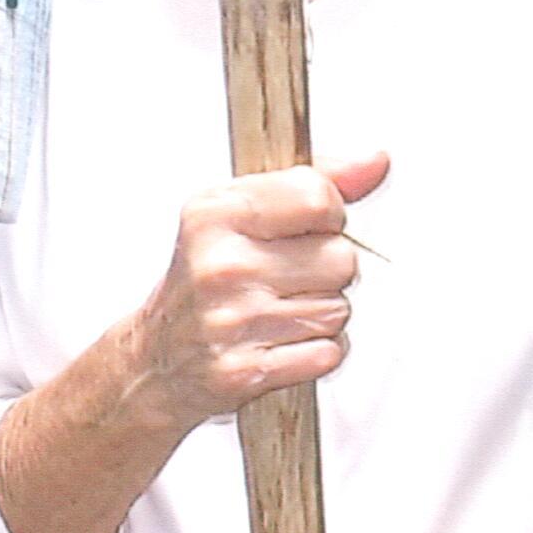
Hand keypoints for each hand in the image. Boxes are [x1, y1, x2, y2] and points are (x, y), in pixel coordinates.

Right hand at [122, 152, 389, 433]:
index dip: (328, 215)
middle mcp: (222, 264)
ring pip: (339, 309)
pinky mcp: (248, 370)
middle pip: (340, 259)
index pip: (318, 197)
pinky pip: (328, 353)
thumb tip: (374, 161)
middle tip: (286, 275)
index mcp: (217, 213)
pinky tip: (281, 340)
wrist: (157, 356)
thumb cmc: (203, 276)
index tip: (307, 227)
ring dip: (321, 313)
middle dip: (326, 270)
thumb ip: (312, 181)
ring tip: (279, 309)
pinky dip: (315, 351)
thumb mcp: (239, 210)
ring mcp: (234, 320)